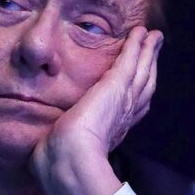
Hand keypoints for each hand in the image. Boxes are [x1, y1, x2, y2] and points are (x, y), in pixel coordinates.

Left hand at [31, 26, 163, 194]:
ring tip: (153, 36)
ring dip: (148, 52)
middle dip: (149, 65)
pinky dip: (138, 46)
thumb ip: (58, 143)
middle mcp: (123, 114)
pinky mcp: (116, 86)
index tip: (140, 79)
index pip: (130, 105)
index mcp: (111, 129)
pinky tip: (141, 34)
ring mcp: (122, 99)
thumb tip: (40, 155)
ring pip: (141, 71)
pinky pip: (131, 61)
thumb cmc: (60, 161)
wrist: (68, 159)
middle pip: (143, 84)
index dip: (137, 90)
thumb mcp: (61, 147)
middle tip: (154, 47)